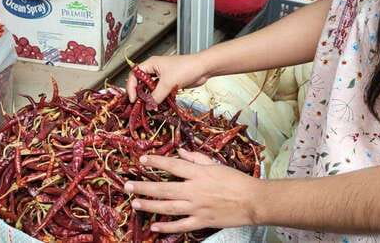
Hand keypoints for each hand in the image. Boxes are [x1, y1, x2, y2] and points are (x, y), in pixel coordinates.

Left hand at [124, 149, 262, 232]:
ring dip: (149, 205)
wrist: (253, 201)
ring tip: (135, 203)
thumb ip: (197, 158)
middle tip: (127, 186)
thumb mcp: (216, 164)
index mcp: (198, 173)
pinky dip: (166, 228)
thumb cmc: (236, 180)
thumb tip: (181, 151)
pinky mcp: (202, 221)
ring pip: (167, 207)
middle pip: (163, 188)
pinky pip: (180, 226)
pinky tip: (154, 226)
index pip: (172, 165)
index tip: (141, 159)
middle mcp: (194, 190)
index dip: (156, 161)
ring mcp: (197, 207)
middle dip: (143, 187)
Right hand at [126, 54, 208, 103]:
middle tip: (138, 105)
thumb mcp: (168, 83)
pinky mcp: (169, 84)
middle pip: (141, 82)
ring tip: (148, 107)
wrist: (203, 69)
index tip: (133, 98)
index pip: (134, 74)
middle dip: (140, 94)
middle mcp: (155, 70)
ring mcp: (162, 77)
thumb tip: (149, 106)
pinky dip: (158, 99)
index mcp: (151, 64)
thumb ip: (157, 95)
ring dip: (149, 98)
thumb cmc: (186, 68)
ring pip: (150, 89)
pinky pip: (159, 93)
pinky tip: (158, 105)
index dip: (131, 86)